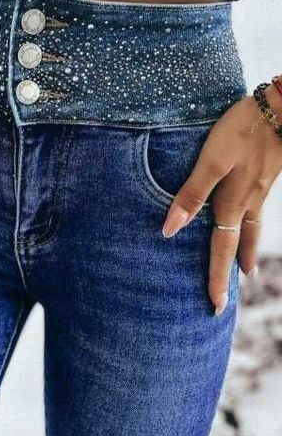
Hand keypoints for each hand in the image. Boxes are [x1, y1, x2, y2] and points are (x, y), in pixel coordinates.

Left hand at [160, 85, 281, 315]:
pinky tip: (251, 219)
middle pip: (239, 244)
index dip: (216, 278)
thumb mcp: (211, 160)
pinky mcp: (266, 174)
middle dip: (230, 272)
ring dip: (246, 251)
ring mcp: (261, 188)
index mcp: (232, 202)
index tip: (213, 306)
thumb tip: (170, 230)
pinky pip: (258, 211)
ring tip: (246, 270)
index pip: (221, 249)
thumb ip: (191, 193)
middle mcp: (248, 201)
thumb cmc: (242, 129)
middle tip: (226, 297)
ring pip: (252, 228)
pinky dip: (254, 227)